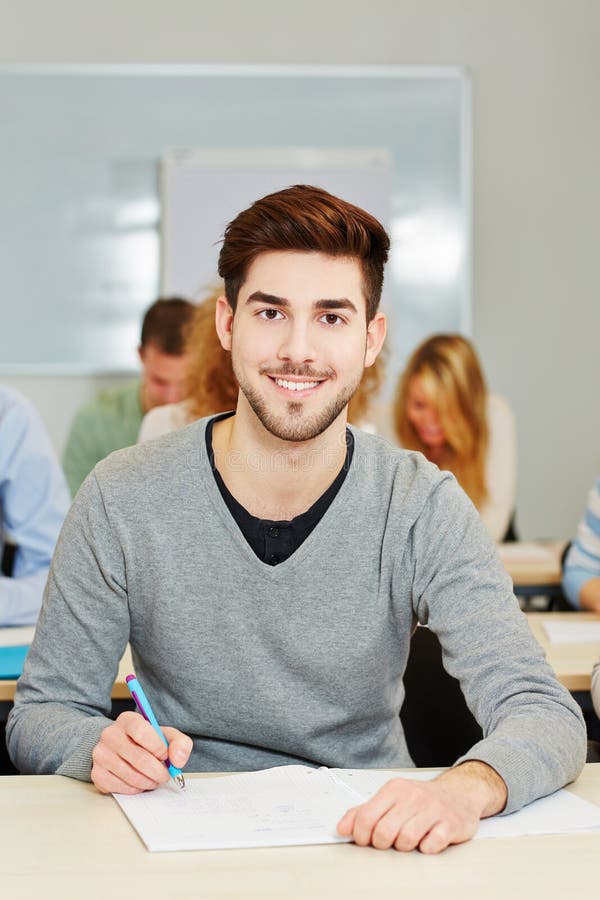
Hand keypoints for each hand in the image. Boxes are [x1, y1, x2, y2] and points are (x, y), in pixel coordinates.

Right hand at [91, 711, 192, 794]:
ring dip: (148, 782)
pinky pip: (120, 787)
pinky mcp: (97, 773)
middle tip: (165, 775)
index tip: (165, 756)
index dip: (157, 747)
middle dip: (158, 771)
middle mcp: (110, 734)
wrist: (119, 748)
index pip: (141, 730)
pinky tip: (140, 783)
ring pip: (130, 775)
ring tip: (154, 779)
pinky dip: (135, 789)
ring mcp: (100, 754)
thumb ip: (179, 743)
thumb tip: (178, 760)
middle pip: (138, 757)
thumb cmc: (145, 741)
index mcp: (127, 720)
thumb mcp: (165, 735)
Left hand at [337, 761, 506, 853]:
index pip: (365, 817)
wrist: (459, 794)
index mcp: (394, 789)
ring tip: (409, 839)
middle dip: (383, 844)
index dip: (361, 836)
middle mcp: (412, 796)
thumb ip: (364, 812)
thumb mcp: (391, 799)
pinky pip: (430, 846)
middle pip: (384, 833)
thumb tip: (342, 828)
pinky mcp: (450, 824)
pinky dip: (426, 848)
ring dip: (404, 847)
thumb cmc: (421, 800)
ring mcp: (433, 810)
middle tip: (390, 841)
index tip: (365, 840)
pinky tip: (427, 839)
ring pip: (405, 841)